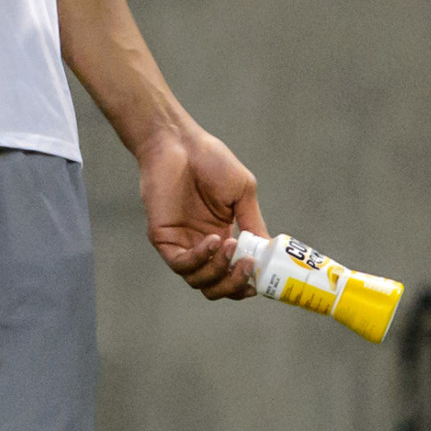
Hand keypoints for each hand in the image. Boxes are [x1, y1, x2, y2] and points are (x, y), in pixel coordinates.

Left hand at [139, 123, 263, 298]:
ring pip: (199, 281)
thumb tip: (266, 253)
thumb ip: (253, 223)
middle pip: (217, 286)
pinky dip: (199, 259)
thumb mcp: (243, 193)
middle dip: (234, 284)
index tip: (262, 279)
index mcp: (223, 238)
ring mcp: (182, 244)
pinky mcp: (163, 239)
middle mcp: (202, 246)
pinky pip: (181, 264)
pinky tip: (213, 240)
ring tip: (231, 246)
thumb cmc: (212, 161)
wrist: (180, 143)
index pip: (234, 276)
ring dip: (220, 270)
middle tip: (249, 267)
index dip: (248, 284)